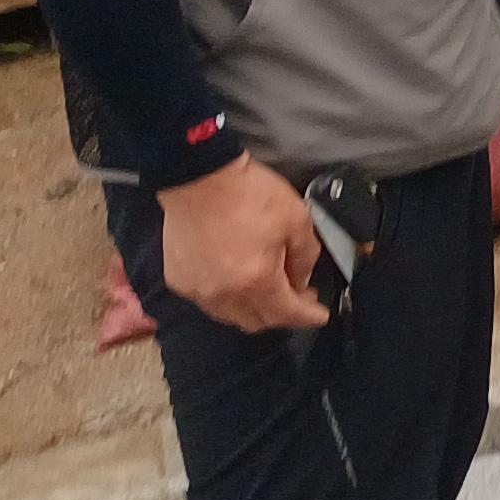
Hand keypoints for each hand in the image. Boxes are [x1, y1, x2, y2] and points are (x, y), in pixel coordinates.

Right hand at [155, 156, 329, 333]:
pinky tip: (239, 280)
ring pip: (231, 316)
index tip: (319, 315)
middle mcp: (223, 295)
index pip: (286, 314)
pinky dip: (228, 299)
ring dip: (254, 309)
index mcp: (256, 281)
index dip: (307, 317)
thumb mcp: (296, 220)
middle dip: (282, 314)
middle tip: (299, 294)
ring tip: (270, 287)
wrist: (200, 177)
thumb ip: (305, 256)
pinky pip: (209, 302)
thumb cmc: (251, 195)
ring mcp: (197, 290)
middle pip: (257, 321)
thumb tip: (301, 280)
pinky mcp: (180, 280)